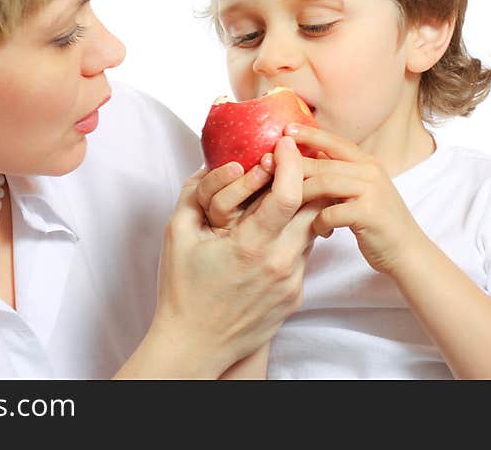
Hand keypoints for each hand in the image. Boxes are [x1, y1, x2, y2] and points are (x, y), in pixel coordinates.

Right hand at [147, 137, 318, 376]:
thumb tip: (213, 162)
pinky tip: (273, 230)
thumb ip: (194, 192)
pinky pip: (304, 253)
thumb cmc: (182, 291)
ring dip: (301, 206)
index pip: (289, 193)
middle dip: (304, 177)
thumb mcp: (176, 234)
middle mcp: (280, 264)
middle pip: (313, 206)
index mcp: (251, 246)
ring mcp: (292, 282)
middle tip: (289, 161)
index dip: (293, 161)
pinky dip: (294, 233)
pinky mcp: (295, 295)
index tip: (286, 143)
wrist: (195, 346)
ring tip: (279, 193)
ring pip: (312, 229)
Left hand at [285, 123, 428, 274]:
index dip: (309, 134)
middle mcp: (371, 171)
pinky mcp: (368, 214)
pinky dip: (318, 222)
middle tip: (267, 169)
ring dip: (301, 196)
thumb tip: (308, 159)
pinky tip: (318, 231)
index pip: (334, 142)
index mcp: (368, 163)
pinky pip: (330, 212)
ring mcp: (371, 191)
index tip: (285, 129)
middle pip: (322, 163)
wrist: (407, 252)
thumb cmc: (377, 222)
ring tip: (288, 207)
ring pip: (323, 184)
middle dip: (292, 167)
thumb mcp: (362, 191)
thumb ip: (340, 175)